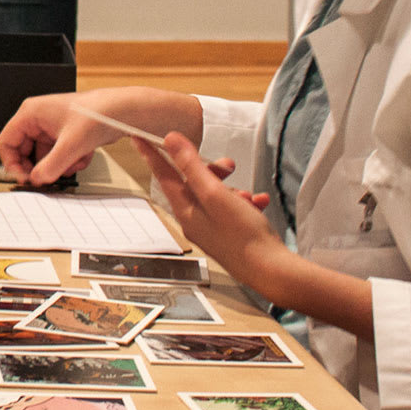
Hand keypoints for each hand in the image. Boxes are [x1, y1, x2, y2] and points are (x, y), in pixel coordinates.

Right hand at [0, 87, 203, 187]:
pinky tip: (82, 157)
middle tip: (47, 179)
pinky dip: (70, 161)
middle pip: (25, 152)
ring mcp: (52, 127)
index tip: (24, 179)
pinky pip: (58, 155)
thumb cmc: (97, 113)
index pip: (7, 141)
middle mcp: (39, 119)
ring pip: (44, 156)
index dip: (12, 163)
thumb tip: (37, 180)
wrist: (122, 111)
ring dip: (58, 165)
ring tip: (73, 163)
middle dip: (40, 166)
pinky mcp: (65, 135)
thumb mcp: (71, 145)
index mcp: (31, 113)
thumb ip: (51, 166)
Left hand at [138, 132, 287, 291]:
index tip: (138, 138)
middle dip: (213, 171)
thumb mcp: (215, 194)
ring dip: (234, 189)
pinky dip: (246, 203)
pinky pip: (234, 209)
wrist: (272, 271)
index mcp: (186, 212)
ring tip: (250, 195)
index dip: (152, 154)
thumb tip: (170, 141)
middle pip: (194, 184)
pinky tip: (259, 203)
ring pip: (217, 195)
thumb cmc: (243, 236)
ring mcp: (212, 229)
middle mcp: (195, 221)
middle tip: (229, 165)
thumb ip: (192, 166)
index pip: (163, 175)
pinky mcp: (229, 234)